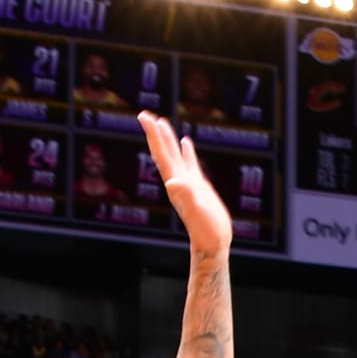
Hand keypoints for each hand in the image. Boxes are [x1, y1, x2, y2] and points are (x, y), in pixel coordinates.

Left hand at [139, 112, 232, 256]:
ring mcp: (188, 183)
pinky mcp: (198, 186)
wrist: (212, 242)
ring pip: (174, 155)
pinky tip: (186, 142)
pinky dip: (187, 151)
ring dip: (168, 139)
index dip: (153, 135)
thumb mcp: (196, 211)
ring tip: (162, 122)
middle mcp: (178, 180)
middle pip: (164, 152)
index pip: (161, 153)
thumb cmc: (205, 229)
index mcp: (175, 182)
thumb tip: (172, 182)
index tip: (144, 117)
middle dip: (155, 133)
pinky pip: (190, 163)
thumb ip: (185, 195)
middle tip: (146, 115)